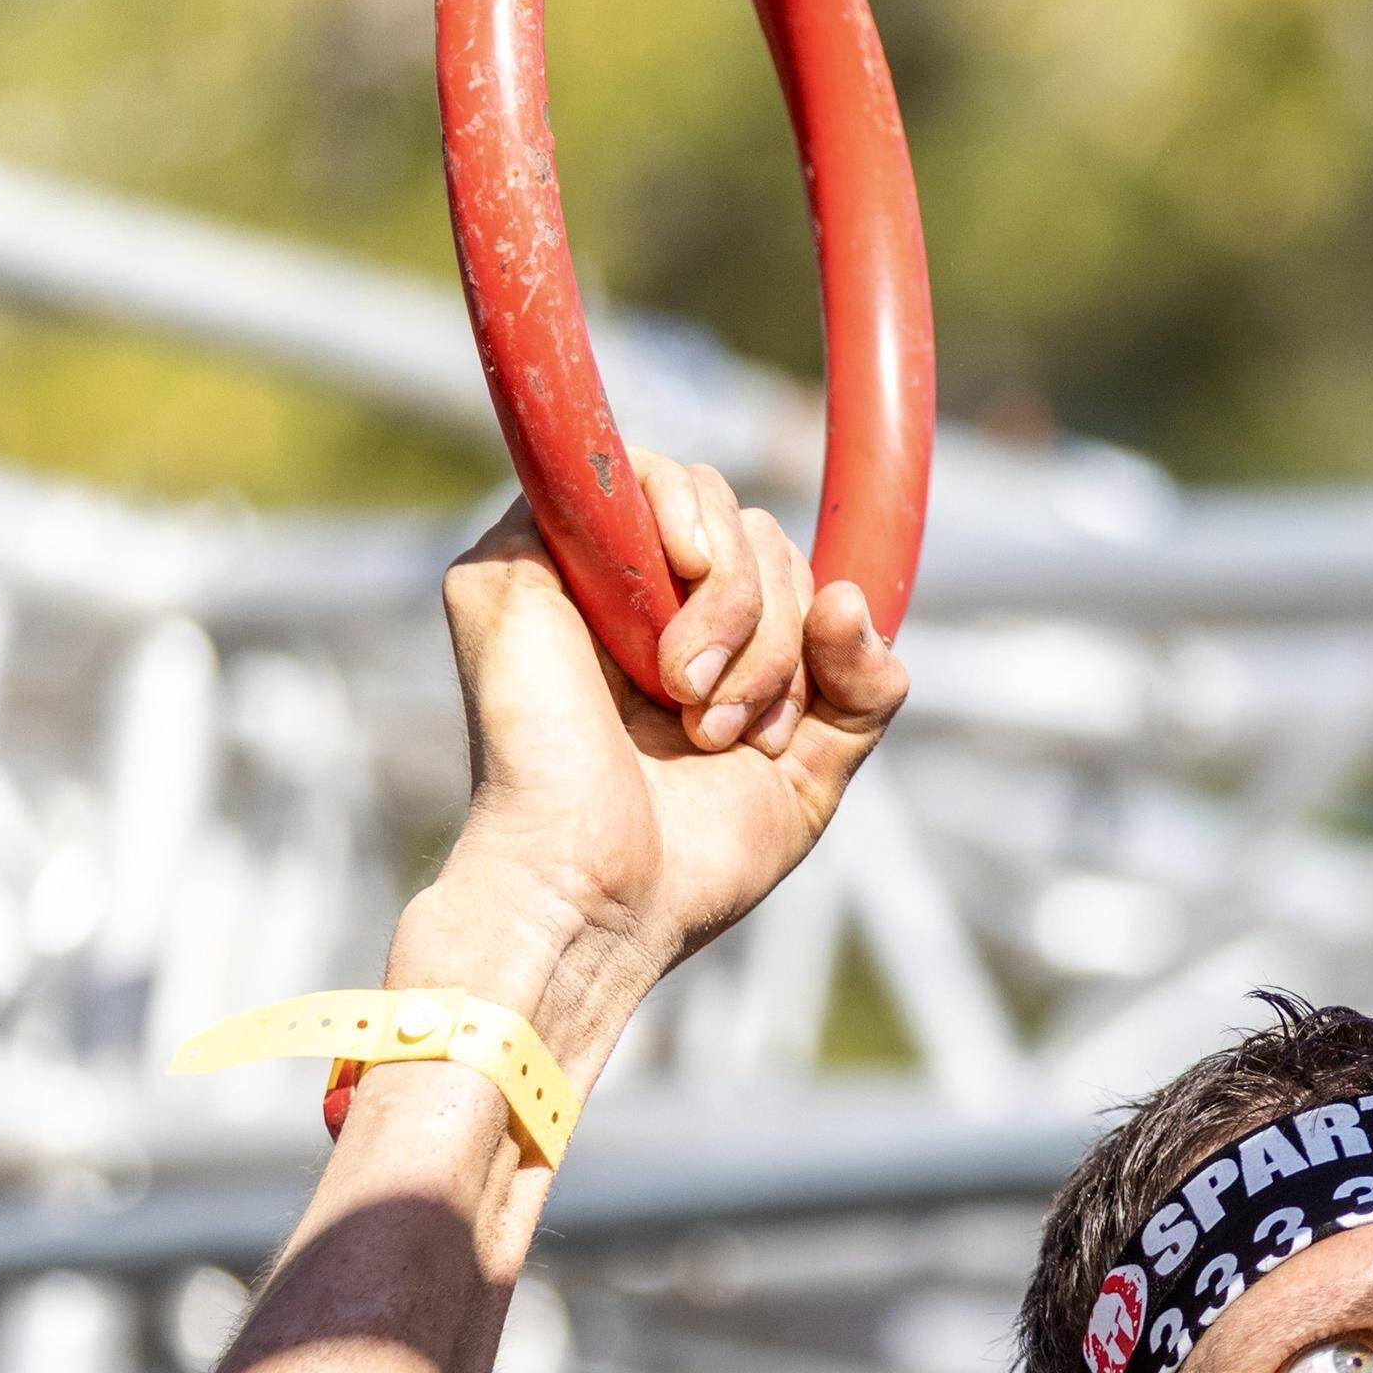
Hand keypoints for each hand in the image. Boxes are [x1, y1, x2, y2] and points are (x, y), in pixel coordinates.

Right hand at [411, 459, 910, 1061]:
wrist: (603, 897)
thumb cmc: (689, 855)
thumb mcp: (811, 771)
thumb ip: (859, 688)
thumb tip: (850, 597)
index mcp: (681, 635)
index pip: (777, 564)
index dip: (811, 622)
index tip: (788, 729)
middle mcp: (621, 590)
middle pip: (754, 529)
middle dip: (778, 634)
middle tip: (731, 732)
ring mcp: (562, 563)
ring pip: (707, 497)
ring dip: (741, 610)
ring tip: (696, 711)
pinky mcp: (513, 554)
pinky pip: (631, 475)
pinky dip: (691, 550)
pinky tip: (669, 650)